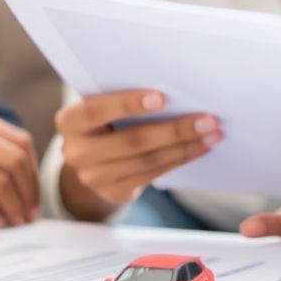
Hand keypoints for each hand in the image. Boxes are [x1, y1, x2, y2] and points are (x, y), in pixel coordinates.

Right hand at [56, 89, 221, 220]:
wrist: (90, 162)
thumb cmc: (103, 122)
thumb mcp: (101, 108)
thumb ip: (121, 99)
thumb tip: (174, 88)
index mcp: (69, 122)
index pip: (97, 110)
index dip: (128, 104)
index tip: (161, 97)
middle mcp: (76, 152)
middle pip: (132, 141)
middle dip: (174, 129)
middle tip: (207, 119)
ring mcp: (94, 177)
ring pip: (148, 160)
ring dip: (185, 146)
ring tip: (212, 133)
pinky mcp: (114, 192)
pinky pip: (153, 174)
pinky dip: (180, 158)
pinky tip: (199, 148)